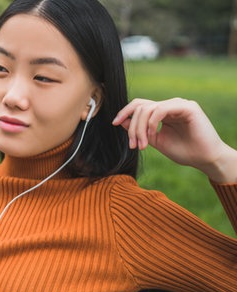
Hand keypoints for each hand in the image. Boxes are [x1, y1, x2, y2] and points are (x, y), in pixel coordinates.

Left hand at [113, 98, 236, 182]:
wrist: (205, 159)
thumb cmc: (183, 151)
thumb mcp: (154, 140)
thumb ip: (140, 130)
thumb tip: (120, 120)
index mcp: (162, 112)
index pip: (139, 105)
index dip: (125, 112)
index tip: (114, 123)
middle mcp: (170, 105)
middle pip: (140, 106)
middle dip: (131, 126)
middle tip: (132, 145)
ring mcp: (179, 104)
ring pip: (148, 109)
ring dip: (139, 128)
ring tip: (142, 145)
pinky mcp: (188, 107)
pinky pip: (161, 109)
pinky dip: (151, 123)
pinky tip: (152, 136)